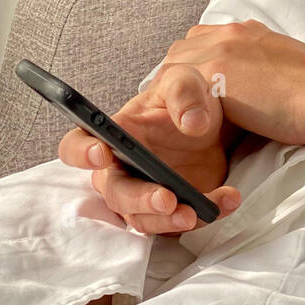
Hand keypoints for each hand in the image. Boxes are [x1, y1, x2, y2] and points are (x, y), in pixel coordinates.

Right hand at [57, 67, 242, 235]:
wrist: (217, 122)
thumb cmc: (187, 99)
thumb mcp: (186, 81)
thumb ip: (185, 94)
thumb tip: (192, 123)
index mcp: (115, 134)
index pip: (77, 145)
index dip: (81, 153)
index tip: (100, 154)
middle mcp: (122, 170)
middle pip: (114, 193)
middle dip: (138, 199)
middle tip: (166, 198)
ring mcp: (145, 194)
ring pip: (143, 219)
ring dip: (167, 221)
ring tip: (195, 212)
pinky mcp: (171, 211)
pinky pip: (180, 223)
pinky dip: (205, 216)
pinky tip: (228, 200)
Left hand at [158, 18, 304, 144]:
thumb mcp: (287, 64)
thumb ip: (263, 63)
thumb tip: (258, 78)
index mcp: (248, 32)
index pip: (204, 40)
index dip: (196, 66)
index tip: (197, 91)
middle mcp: (232, 32)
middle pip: (183, 50)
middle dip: (178, 78)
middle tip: (181, 110)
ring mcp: (221, 47)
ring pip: (174, 66)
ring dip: (173, 94)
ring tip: (179, 123)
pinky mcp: (215, 68)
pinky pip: (178, 86)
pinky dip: (178, 108)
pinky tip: (187, 129)